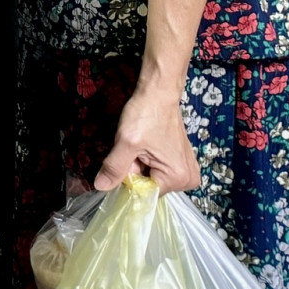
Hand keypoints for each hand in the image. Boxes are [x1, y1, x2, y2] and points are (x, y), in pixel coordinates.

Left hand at [95, 76, 197, 192]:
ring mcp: (185, 171)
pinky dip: (146, 160)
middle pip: (149, 186)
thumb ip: (114, 167)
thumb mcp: (126, 142)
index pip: (145, 194)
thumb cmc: (146, 114)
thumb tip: (101, 187)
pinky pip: (157, 170)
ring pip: (151, 177)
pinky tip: (146, 146)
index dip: (129, 180)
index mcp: (178, 178)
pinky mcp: (180, 162)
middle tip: (134, 150)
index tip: (123, 163)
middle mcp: (187, 179)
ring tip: (141, 146)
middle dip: (135, 170)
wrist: (158, 94)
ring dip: (140, 165)